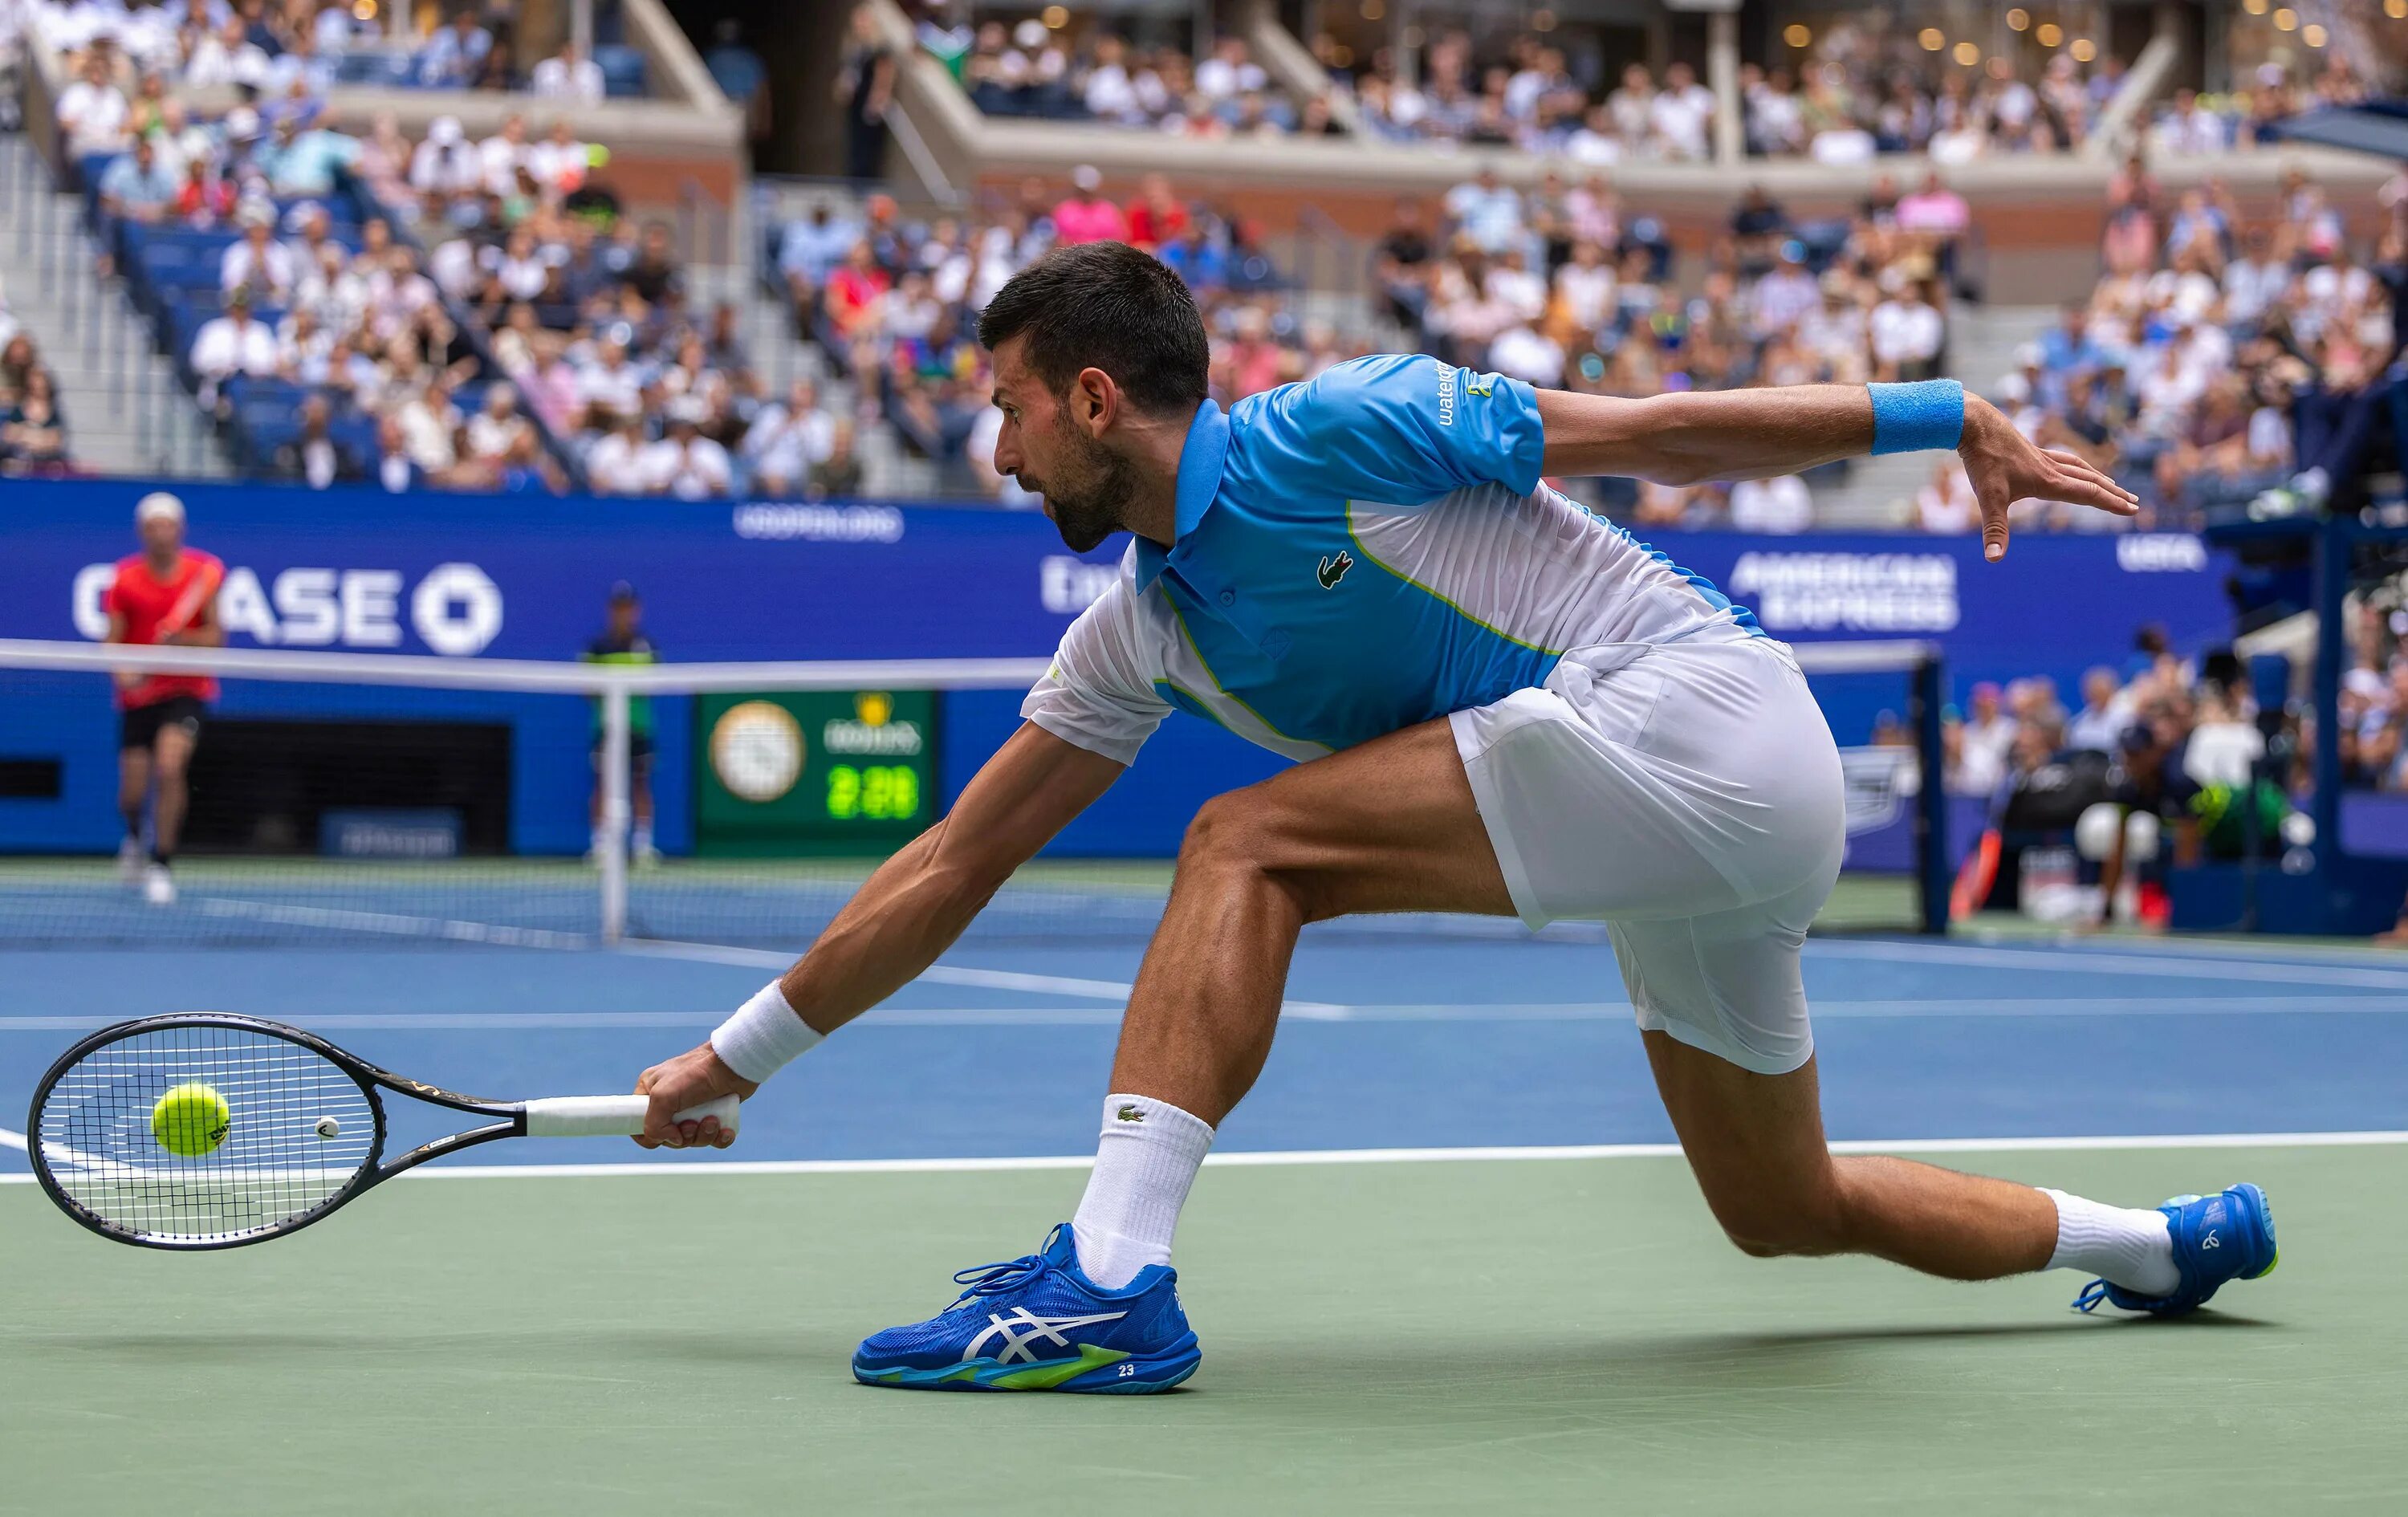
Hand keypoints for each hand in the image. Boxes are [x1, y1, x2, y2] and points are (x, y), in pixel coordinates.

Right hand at [632, 1042, 757, 1149]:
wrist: (734, 1064)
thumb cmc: (697, 1073)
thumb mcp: (664, 1095)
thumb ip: (653, 1123)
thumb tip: (669, 1140)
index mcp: (651, 1093)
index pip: (639, 1124)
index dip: (652, 1136)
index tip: (667, 1133)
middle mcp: (671, 1101)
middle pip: (669, 1137)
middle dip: (685, 1136)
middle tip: (694, 1123)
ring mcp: (694, 1108)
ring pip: (693, 1139)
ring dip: (704, 1136)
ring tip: (713, 1120)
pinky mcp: (715, 1113)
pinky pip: (713, 1139)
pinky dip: (720, 1138)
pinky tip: (725, 1129)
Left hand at [1957, 396, 2137, 561]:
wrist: (1974, 423)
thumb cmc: (1983, 460)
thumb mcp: (1987, 499)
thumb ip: (1994, 530)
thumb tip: (1994, 560)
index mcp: (2049, 481)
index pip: (2089, 494)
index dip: (2111, 504)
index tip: (2133, 510)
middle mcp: (2051, 468)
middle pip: (2090, 481)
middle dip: (2113, 494)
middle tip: (2134, 502)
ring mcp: (2041, 457)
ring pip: (2078, 467)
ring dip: (2097, 478)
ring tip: (2110, 484)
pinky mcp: (2030, 450)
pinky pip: (2062, 459)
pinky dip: (2075, 465)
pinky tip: (2069, 467)